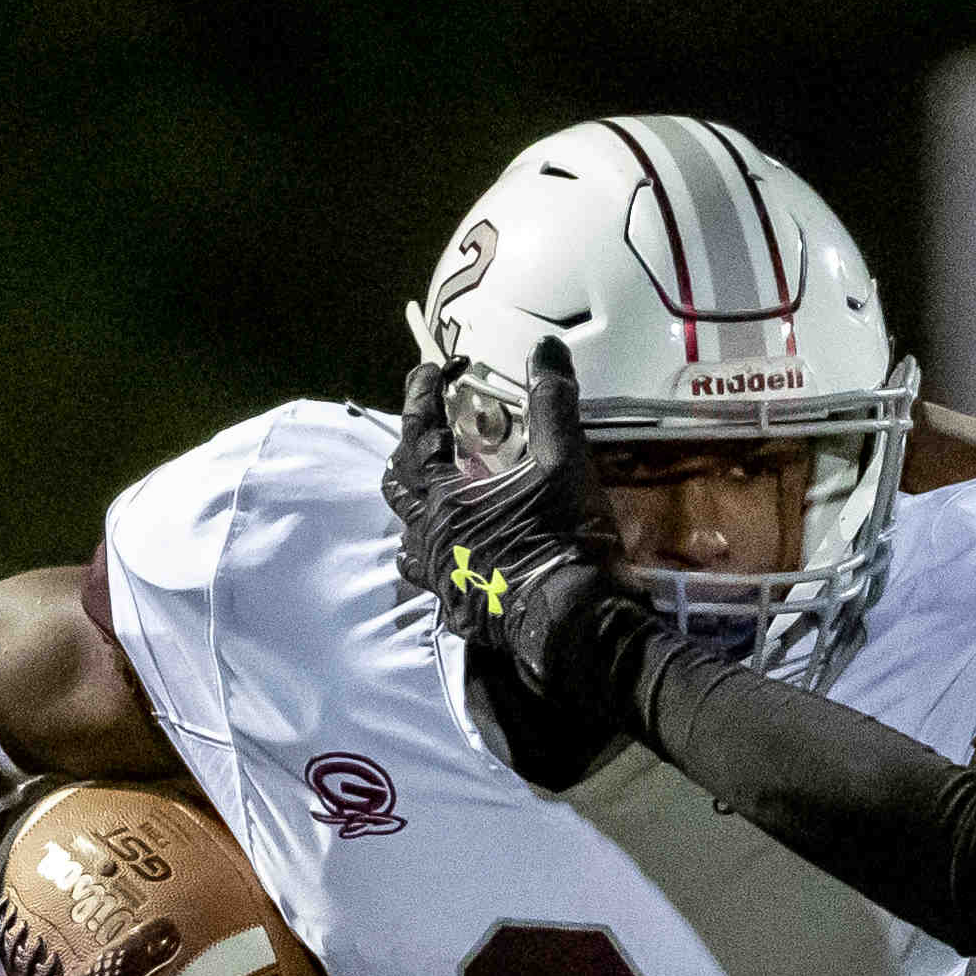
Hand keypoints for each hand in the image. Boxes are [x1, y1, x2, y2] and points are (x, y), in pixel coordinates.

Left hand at [388, 335, 653, 742]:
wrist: (578, 625)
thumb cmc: (565, 539)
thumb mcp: (564, 463)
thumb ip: (551, 404)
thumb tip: (546, 350)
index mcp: (447, 497)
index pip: (417, 433)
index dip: (422, 395)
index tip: (433, 371)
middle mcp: (432, 538)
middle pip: (398, 489)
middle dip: (409, 457)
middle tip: (432, 441)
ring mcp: (443, 580)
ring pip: (408, 544)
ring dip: (419, 518)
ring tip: (443, 506)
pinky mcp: (463, 613)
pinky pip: (438, 584)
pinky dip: (446, 563)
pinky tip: (469, 559)